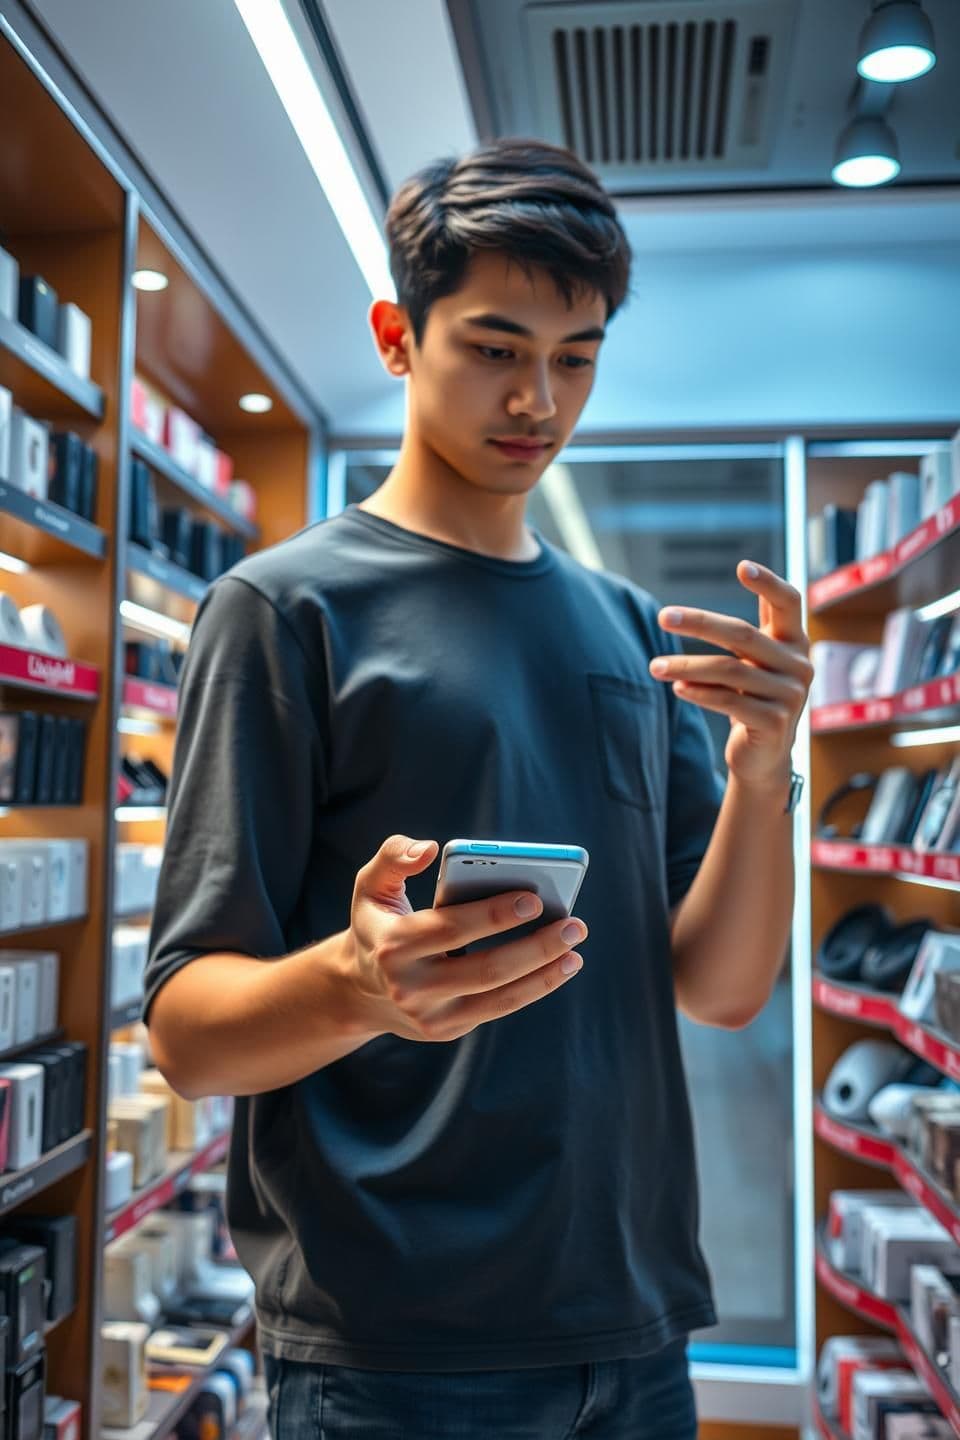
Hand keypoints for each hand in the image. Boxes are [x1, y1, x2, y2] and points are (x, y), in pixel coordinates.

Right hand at [344, 835, 587, 1042]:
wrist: (358, 990)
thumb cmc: (377, 924)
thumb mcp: (370, 886)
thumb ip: (393, 857)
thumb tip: (428, 848)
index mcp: (393, 944)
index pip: (452, 929)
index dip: (495, 915)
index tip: (534, 898)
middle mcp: (411, 986)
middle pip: (486, 969)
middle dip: (535, 946)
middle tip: (573, 924)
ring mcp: (430, 1015)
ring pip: (499, 997)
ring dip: (544, 973)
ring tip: (575, 949)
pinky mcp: (447, 1030)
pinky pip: (498, 1009)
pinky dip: (534, 989)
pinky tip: (561, 967)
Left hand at [648, 560, 812, 793]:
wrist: (764, 757)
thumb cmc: (754, 699)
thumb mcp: (757, 661)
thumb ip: (754, 624)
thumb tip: (746, 569)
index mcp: (794, 642)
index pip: (789, 603)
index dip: (769, 583)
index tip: (741, 566)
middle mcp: (798, 665)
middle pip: (743, 634)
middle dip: (699, 623)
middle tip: (663, 616)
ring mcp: (790, 695)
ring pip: (729, 670)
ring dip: (686, 667)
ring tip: (654, 667)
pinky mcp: (775, 723)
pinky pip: (730, 700)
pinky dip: (699, 693)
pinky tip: (677, 689)